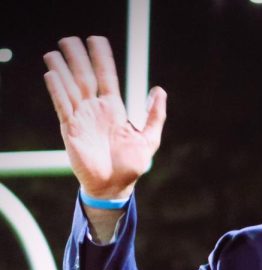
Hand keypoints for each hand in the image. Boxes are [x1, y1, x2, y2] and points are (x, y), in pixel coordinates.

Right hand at [43, 36, 165, 199]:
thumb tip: (159, 90)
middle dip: (78, 58)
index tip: (96, 40)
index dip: (102, 58)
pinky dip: (58, 91)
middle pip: (85, 76)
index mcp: (114, 109)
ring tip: (54, 52)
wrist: (114, 187)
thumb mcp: (149, 138)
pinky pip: (62, 106)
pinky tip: (52, 75)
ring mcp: (82, 118)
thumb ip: (155, 115)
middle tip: (69, 38)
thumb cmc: (131, 165)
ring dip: (62, 69)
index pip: (107, 77)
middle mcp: (96, 109)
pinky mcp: (70, 129)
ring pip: (70, 87)